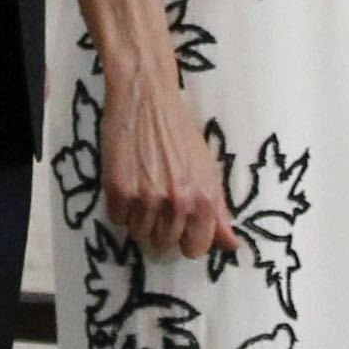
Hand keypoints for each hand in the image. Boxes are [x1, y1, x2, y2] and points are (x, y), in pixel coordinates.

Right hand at [97, 62, 240, 262]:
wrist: (146, 99)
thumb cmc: (180, 132)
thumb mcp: (208, 171)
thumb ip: (219, 211)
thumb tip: (232, 246)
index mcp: (204, 200)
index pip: (195, 248)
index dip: (186, 239)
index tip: (179, 227)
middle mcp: (177, 203)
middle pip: (164, 244)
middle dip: (160, 230)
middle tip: (157, 206)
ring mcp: (146, 198)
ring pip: (139, 234)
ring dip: (138, 219)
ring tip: (141, 193)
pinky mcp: (118, 189)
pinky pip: (117, 218)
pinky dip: (119, 208)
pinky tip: (126, 186)